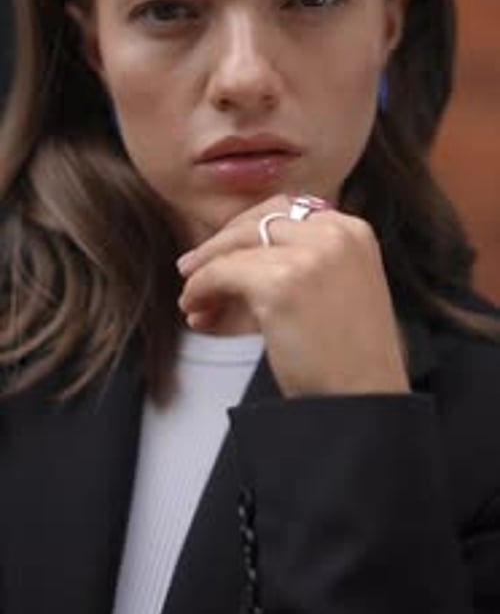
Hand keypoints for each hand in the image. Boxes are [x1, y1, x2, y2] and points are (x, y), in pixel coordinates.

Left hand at [177, 195, 408, 397]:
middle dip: (221, 245)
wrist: (366, 402)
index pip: (285, 210)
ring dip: (205, 272)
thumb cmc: (350, 359)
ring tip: (192, 299)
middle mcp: (334, 233)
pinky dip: (201, 289)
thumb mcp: (334, 291)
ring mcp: (309, 255)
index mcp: (352, 231)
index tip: (224, 249)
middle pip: (257, 221)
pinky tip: (196, 309)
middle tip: (191, 267)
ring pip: (236, 248)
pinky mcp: (281, 283)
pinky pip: (222, 274)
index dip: (246, 229)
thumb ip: (296, 263)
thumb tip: (234, 259)